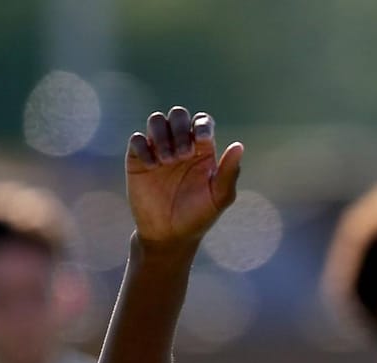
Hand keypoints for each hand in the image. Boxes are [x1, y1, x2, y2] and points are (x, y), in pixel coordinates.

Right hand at [126, 107, 242, 250]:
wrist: (170, 235)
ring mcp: (158, 151)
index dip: (202, 125)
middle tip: (182, 156)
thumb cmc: (198, 216)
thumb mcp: (219, 196)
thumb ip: (230, 172)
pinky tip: (152, 167)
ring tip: (167, 161)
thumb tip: (239, 146)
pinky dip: (144, 148)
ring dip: (162, 135)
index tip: (202, 141)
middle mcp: (181, 145)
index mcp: (203, 150)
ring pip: (156, 121)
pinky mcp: (138, 160)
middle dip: (180, 129)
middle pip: (178, 114)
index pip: (202, 122)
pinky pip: (137, 139)